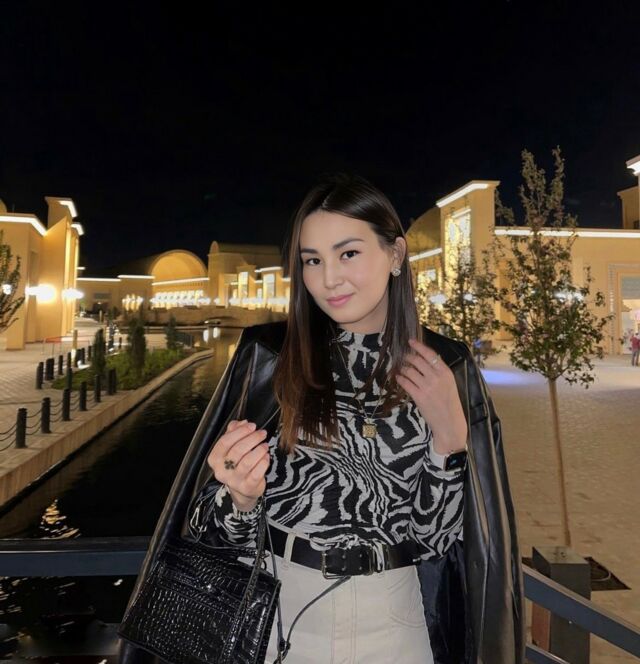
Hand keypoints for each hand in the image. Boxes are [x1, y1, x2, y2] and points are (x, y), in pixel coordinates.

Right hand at [207, 419, 269, 510]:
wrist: (242, 489)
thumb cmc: (236, 463)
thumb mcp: (231, 447)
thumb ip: (234, 432)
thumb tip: (242, 422)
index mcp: (214, 459)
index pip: (225, 442)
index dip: (240, 432)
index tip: (252, 425)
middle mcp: (221, 471)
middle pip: (237, 450)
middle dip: (252, 439)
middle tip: (262, 433)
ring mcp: (234, 481)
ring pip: (247, 462)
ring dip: (259, 450)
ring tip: (265, 445)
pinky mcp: (247, 487)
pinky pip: (257, 473)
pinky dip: (263, 462)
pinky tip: (266, 456)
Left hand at [396, 338, 467, 453]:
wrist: (450, 423)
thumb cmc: (450, 403)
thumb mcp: (450, 384)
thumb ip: (439, 372)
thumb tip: (426, 359)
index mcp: (446, 372)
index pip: (430, 354)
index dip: (418, 346)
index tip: (410, 341)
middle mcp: (437, 377)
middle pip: (417, 360)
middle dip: (408, 357)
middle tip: (402, 357)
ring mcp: (427, 387)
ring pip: (409, 371)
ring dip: (402, 368)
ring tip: (400, 368)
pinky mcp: (419, 396)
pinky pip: (405, 383)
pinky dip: (400, 378)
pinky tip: (398, 378)